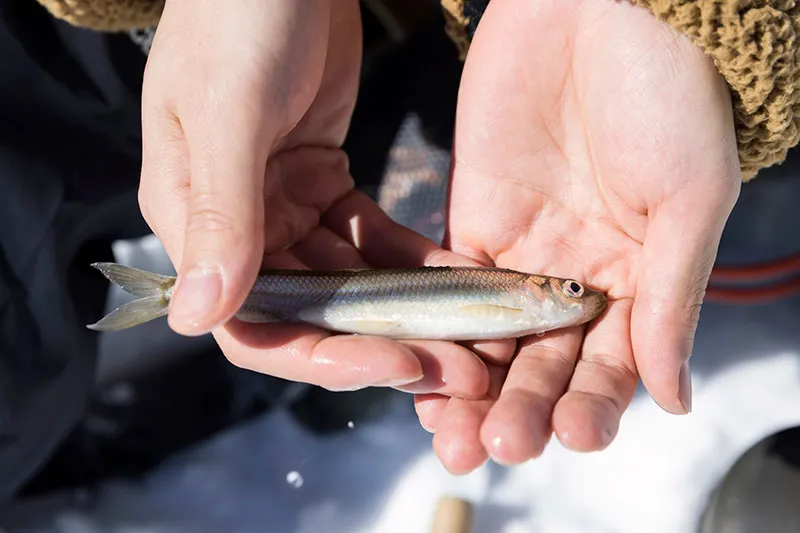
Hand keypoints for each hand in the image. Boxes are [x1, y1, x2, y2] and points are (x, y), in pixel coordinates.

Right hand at [138, 0, 512, 394]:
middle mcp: (237, 226)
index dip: (316, 355)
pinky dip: (414, 262)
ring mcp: (283, 208)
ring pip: (347, 285)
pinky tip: (463, 279)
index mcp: (194, 219)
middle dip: (380, 343)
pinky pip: (372, 241)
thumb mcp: (228, 108)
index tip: (390, 363)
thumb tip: (195, 317)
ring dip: (406, 313)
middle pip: (309, 314)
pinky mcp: (325, 184)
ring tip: (473, 338)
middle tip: (455, 368)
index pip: (249, 321)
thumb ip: (217, 211)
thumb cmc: (240, 13)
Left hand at [416, 0, 741, 472]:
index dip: (590, 402)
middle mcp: (578, 277)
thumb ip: (669, 297)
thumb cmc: (669, 94)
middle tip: (496, 444)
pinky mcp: (473, 219)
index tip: (568, 433)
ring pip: (492, 338)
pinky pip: (450, 287)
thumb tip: (671, 396)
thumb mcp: (687, 198)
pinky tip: (420, 365)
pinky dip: (436, 328)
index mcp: (638, 277)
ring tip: (449, 430)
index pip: (612, 363)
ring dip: (471, 386)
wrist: (604, 10)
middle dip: (520, 406)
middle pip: (544, 362)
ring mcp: (523, 252)